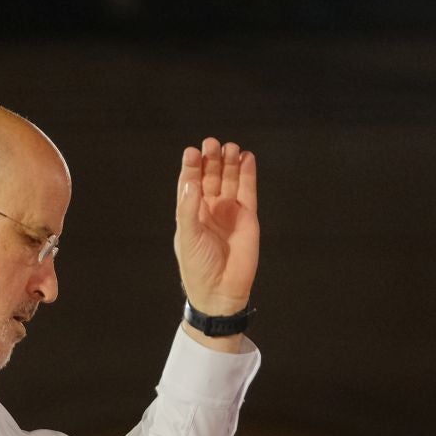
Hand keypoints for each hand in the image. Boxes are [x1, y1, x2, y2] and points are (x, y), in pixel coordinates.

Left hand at [173, 138, 259, 316]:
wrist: (221, 291)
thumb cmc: (198, 268)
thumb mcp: (187, 237)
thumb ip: (188, 209)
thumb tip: (191, 181)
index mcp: (191, 213)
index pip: (190, 183)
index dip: (191, 167)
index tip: (191, 152)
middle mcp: (210, 209)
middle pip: (210, 176)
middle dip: (211, 159)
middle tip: (211, 143)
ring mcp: (229, 211)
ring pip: (230, 179)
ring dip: (229, 163)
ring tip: (229, 147)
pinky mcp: (248, 216)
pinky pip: (248, 190)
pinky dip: (247, 173)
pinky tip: (246, 157)